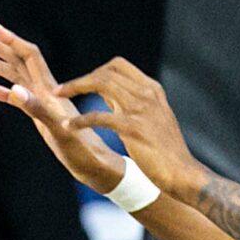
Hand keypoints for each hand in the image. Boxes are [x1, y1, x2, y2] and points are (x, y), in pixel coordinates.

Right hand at [0, 23, 127, 192]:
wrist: (97, 166)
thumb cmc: (82, 150)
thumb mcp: (58, 130)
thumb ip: (36, 109)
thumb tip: (14, 89)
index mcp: (50, 90)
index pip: (29, 56)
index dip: (11, 40)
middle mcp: (45, 92)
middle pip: (19, 62)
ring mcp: (42, 104)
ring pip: (16, 78)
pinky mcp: (41, 118)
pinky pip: (18, 100)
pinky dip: (3, 91)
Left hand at [59, 55, 205, 199]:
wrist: (183, 173)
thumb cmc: (165, 149)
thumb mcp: (152, 117)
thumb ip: (131, 101)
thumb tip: (107, 90)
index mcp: (152, 89)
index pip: (118, 65)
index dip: (96, 71)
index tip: (82, 84)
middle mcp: (146, 94)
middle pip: (106, 72)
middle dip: (80, 80)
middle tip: (60, 90)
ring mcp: (140, 109)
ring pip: (101, 85)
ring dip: (74, 89)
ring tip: (56, 99)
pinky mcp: (133, 128)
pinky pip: (99, 116)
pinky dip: (81, 120)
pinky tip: (69, 126)